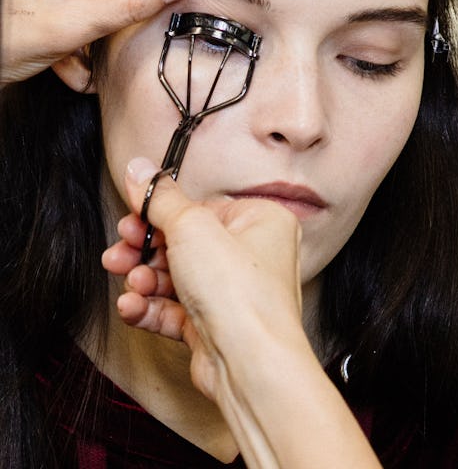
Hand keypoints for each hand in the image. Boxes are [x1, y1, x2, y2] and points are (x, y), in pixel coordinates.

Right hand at [103, 158, 380, 468]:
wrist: (251, 365)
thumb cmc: (239, 292)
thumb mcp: (191, 227)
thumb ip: (160, 198)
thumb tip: (140, 169)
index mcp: (260, 221)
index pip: (200, 209)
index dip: (160, 216)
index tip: (131, 219)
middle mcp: (252, 255)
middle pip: (184, 244)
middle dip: (145, 251)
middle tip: (120, 252)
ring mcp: (234, 293)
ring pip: (176, 278)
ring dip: (145, 280)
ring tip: (129, 283)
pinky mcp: (216, 326)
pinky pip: (176, 310)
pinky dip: (151, 308)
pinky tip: (131, 307)